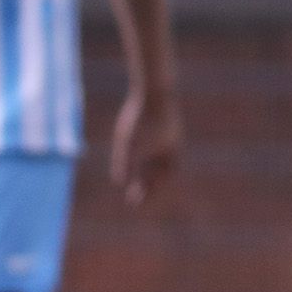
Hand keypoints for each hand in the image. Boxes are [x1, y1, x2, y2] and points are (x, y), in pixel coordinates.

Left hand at [112, 90, 180, 205]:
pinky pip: (153, 142)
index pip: (162, 180)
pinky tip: (131, 153)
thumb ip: (125, 163)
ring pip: (157, 157)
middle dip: (148, 185)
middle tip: (133, 196)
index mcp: (170, 152)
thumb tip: (120, 183)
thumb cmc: (141, 117)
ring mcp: (167, 132)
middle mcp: (171, 144)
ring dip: (146, 170)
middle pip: (161, 171)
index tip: (135, 203)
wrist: (154, 87)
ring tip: (132, 180)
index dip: (150, 192)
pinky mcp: (158, 121)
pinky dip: (143, 153)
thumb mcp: (129, 142)